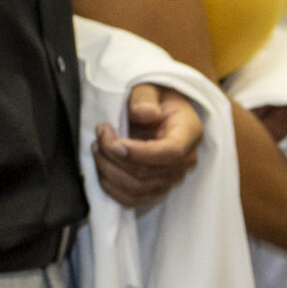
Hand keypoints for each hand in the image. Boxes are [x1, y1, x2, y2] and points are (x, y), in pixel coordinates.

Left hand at [93, 83, 202, 208]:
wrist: (155, 109)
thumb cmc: (153, 98)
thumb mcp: (149, 87)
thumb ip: (145, 98)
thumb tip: (144, 114)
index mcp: (189, 133)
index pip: (171, 153)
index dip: (139, 152)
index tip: (112, 141)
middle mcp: (185, 160)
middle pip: (147, 173)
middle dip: (113, 157)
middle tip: (98, 137)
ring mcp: (171, 178)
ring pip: (137, 188)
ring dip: (108, 171)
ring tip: (97, 148)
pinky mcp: (156, 188)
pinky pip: (132, 200)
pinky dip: (111, 188)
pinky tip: (101, 168)